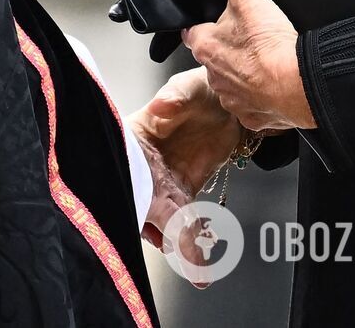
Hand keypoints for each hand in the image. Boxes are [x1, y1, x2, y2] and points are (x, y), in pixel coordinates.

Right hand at [130, 66, 238, 247]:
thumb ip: (175, 96)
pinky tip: (199, 262)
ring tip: (193, 267)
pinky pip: (186, 218)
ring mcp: (164, 180)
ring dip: (176, 240)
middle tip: (169, 245)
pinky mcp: (185, 189)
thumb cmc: (198, 89)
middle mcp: (145, 165)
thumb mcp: (186, 87)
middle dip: (153, 227)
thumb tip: (161, 105)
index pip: (125, 170)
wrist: (229, 102)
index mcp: (134, 138)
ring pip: (164, 216)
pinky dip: (191, 239)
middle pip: (142, 201)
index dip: (130, 192)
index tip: (143, 211)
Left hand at [180, 0, 316, 133]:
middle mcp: (214, 75)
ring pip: (233, 82)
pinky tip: (277, 84)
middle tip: (247, 37)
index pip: (192, 30)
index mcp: (205, 46)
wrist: (302, 89)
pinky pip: (255, 105)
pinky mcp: (256, 116)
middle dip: (227, 48)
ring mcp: (234, 98)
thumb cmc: (272, 48)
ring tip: (264, 60)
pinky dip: (263, 96)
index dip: (202, 21)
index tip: (210, 16)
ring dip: (245, 72)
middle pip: (214, 57)